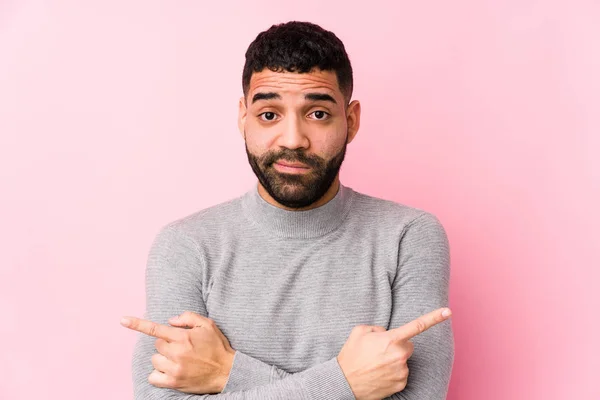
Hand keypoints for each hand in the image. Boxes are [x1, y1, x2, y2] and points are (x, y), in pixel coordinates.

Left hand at [120, 312, 234, 393]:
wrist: (227, 371)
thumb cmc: (217, 346)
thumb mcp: (208, 325)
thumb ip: (188, 317)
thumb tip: (170, 321)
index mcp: (183, 337)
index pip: (156, 329)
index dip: (137, 324)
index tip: (122, 320)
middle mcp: (177, 352)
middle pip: (157, 345)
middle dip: (167, 344)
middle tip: (181, 347)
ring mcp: (174, 369)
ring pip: (155, 359)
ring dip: (163, 358)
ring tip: (179, 360)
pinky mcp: (173, 382)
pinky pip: (153, 376)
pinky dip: (158, 373)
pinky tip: (170, 370)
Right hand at [337, 307, 451, 399]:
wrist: (344, 382)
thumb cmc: (351, 355)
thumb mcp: (359, 332)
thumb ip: (377, 328)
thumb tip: (386, 334)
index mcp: (391, 339)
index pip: (417, 326)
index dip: (434, 318)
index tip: (447, 312)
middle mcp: (400, 355)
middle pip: (407, 345)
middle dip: (397, 346)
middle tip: (379, 352)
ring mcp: (402, 371)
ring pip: (403, 360)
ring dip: (393, 361)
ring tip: (375, 364)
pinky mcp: (401, 383)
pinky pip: (401, 374)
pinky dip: (392, 373)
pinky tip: (379, 374)